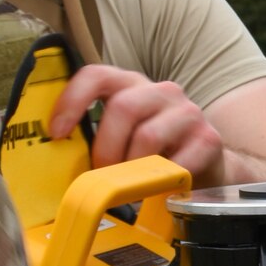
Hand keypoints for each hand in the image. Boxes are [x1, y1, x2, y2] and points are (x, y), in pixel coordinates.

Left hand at [51, 65, 224, 186]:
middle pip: (123, 108)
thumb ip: (96, 138)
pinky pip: (177, 163)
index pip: (97, 75)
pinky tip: (159, 190)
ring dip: (132, 169)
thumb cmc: (156, 153)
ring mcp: (187, 112)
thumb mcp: (123, 138)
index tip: (58, 132)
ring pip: (148, 136)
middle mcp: (161, 91)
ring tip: (130, 187)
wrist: (208, 167)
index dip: (72, 100)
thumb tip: (57, 162)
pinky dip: (162, 182)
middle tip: (103, 175)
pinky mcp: (208, 138)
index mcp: (132, 86)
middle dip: (106, 148)